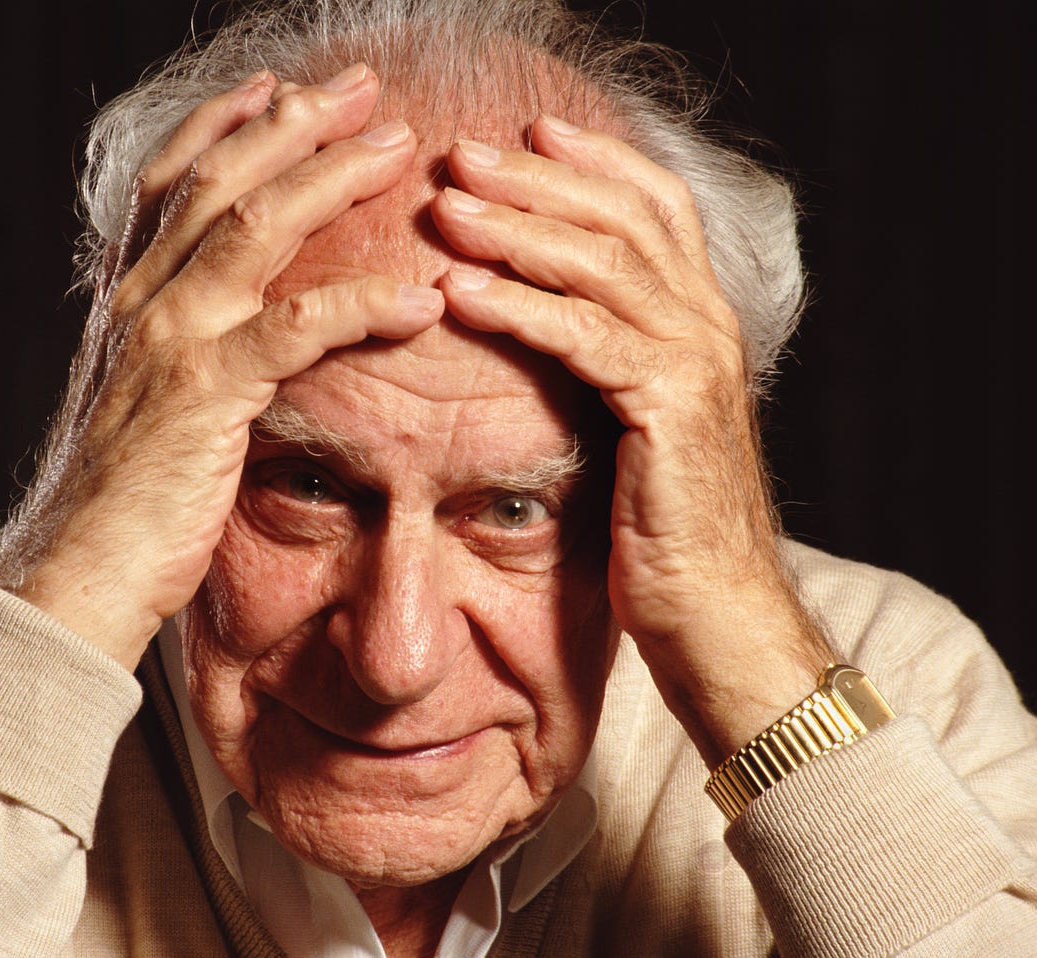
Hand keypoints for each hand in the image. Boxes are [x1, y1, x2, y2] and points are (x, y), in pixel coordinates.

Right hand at [0, 66, 441, 668]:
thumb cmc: (118, 501)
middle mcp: (139, 304)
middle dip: (294, 120)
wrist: (73, 573)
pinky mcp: (203, 394)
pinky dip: (363, 306)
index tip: (275, 87)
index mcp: (125, 302)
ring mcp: (167, 341)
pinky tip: (421, 301)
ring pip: (255, 226)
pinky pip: (296, 329)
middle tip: (362, 86)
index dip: (222, 124)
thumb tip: (218, 337)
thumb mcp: (137, 407)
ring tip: (399, 144)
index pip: (170, 184)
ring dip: (333, 175)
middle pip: (219, 179)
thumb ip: (173, 354)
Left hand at [431, 116, 831, 763]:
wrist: (719, 616)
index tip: (529, 131)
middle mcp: (706, 329)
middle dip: (538, 178)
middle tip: (463, 153)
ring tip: (447, 208)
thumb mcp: (635, 431)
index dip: (594, 163)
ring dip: (518, 229)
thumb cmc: (665, 532)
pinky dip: (520, 308)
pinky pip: (586, 339)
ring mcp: (694, 366)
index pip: (656, 210)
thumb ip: (608, 368)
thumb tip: (542, 329)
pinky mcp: (669, 411)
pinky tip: (462, 294)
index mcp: (698, 324)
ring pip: (604, 265)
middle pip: (623, 218)